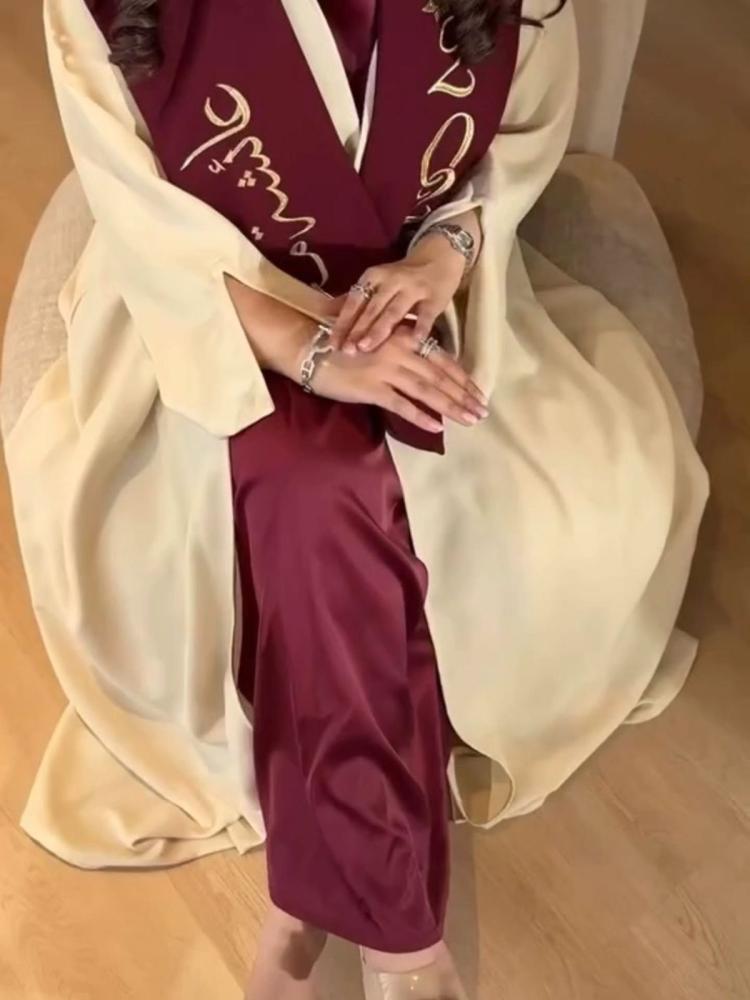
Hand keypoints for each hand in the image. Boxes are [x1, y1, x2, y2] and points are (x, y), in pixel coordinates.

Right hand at [304, 324, 488, 432]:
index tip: (478, 392)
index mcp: (404, 337)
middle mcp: (400, 351)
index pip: (441, 358)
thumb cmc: (341, 340)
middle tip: (482, 411)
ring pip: (427, 390)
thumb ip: (400, 344)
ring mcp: (387, 370)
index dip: (462, 377)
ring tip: (469, 420)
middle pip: (440, 376)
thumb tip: (422, 357)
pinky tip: (437, 427)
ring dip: (451, 407)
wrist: (308, 345)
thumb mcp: (377, 336)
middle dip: (464, 395)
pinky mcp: (372, 388)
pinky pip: (402, 404)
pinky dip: (421, 416)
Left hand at [329, 230, 467, 354]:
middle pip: (371, 308)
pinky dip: (420, 327)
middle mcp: (391, 281)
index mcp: (373, 277)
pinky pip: (426, 315)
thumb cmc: (401, 277)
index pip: (354, 302)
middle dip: (358, 330)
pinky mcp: (434, 298)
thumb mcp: (377, 282)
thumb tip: (324, 314)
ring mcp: (414, 288)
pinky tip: (413, 342)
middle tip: (347, 351)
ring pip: (393, 312)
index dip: (343, 323)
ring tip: (366, 348)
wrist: (439, 257)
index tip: (333, 343)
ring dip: (379, 330)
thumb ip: (356, 299)